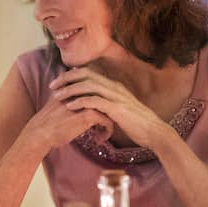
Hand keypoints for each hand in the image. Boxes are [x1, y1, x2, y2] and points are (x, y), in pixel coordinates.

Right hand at [22, 81, 113, 151]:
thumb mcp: (55, 101)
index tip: (104, 113)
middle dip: (110, 109)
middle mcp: (81, 91)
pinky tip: (101, 138)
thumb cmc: (47, 121)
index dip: (103, 101)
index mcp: (73, 85)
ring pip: (108, 108)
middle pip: (105, 96)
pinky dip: (107, 130)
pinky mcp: (87, 115)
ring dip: (110, 120)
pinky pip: (106, 120)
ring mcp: (85, 102)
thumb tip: (71, 92)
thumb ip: (65, 93)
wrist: (40, 132)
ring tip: (105, 131)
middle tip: (109, 121)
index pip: (97, 88)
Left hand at [49, 68, 171, 149]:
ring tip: (57, 96)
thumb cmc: (138, 124)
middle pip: (86, 75)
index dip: (72, 75)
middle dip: (66, 79)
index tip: (58, 81)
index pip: (89, 73)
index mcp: (114, 86)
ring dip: (70, 90)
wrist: (155, 132)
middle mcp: (114, 87)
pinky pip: (95, 101)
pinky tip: (69, 106)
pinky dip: (80, 102)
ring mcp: (116, 96)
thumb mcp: (120, 110)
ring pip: (88, 86)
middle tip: (52, 86)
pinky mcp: (117, 108)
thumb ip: (107, 104)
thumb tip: (94, 105)